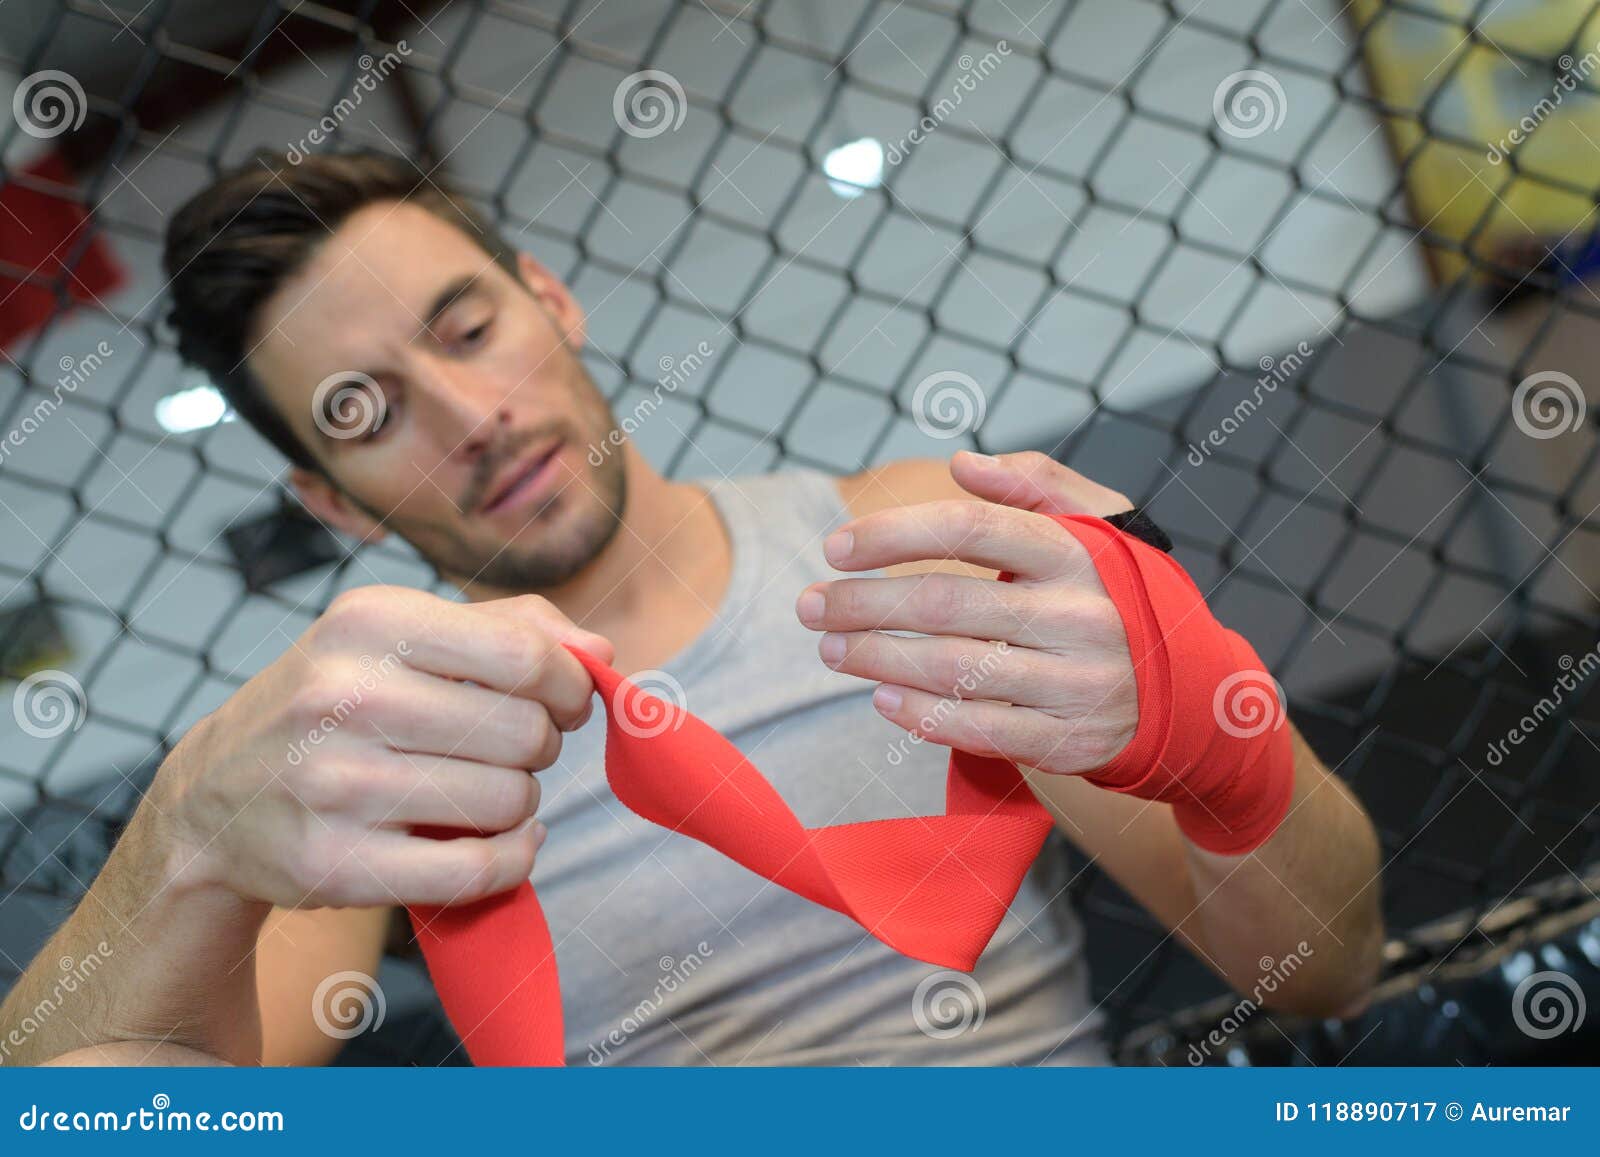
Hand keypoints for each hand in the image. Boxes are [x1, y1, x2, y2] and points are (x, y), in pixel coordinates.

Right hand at [153, 586, 612, 908]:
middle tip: (509, 750)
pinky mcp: (336, 866)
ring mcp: (335, 785)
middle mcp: (344, 697)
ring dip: (519, 802)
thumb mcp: (398, 635)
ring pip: (509, 800)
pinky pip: (480, 870)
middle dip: (539, 746)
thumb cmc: (335, 703)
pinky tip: (502, 843)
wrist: (215, 799)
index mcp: (368, 622)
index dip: (569, 685)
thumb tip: (599, 648)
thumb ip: (508, 627)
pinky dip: (513, 860)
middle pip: (525, 733)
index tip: (565, 701)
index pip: (525, 657)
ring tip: (482, 791)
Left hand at [796, 450, 1138, 774]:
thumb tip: (963, 463)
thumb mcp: (1101, 525)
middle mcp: (1076, 615)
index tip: (837, 546)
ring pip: (950, 668)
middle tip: (809, 605)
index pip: (970, 529)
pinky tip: (880, 697)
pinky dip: (920, 715)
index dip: (894, 534)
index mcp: (1077, 552)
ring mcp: (1072, 681)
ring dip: (875, 657)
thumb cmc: (1121, 596)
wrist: (1193, 695)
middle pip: (945, 602)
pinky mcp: (1066, 739)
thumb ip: (1036, 482)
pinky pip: (977, 729)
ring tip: (829, 647)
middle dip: (863, 602)